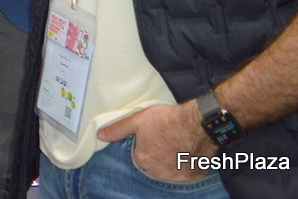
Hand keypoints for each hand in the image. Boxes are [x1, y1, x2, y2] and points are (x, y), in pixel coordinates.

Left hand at [97, 101, 213, 182]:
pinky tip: (187, 151)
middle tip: (165, 139)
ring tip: (176, 144)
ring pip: (170, 170)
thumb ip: (117, 129)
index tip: (153, 136)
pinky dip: (186, 164)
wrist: (197, 124)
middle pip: (154, 165)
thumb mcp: (137, 121)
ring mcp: (178, 175)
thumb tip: (100, 135)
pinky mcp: (194, 175)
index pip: (139, 156)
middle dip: (157, 154)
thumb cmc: (166, 121)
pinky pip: (187, 173)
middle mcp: (159, 172)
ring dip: (171, 161)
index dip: (145, 144)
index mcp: (143, 160)